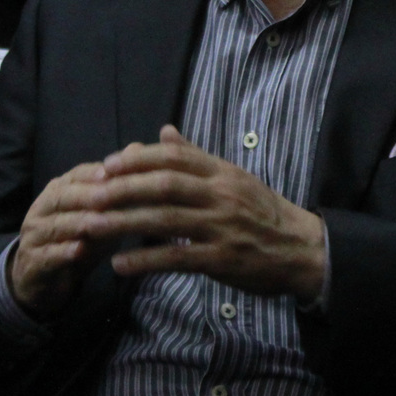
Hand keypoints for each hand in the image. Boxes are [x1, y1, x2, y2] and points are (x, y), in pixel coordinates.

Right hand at [8, 161, 116, 317]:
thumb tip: (138, 148)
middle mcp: (43, 209)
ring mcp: (34, 236)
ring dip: (77, 223)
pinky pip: (46, 255)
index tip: (113, 172)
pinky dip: (62, 253)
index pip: (75, 176)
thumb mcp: (99, 215)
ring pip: (55, 225)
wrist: (40, 278)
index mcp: (59, 192)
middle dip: (87, 195)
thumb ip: (115, 186)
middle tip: (110, 195)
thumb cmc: (77, 240)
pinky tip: (78, 251)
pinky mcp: (32, 263)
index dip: (93, 173)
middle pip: (62, 197)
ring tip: (99, 223)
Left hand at [75, 125, 327, 299]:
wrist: (303, 249)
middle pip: (165, 185)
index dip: (138, 159)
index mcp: (222, 173)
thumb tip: (165, 130)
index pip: (175, 157)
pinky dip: (145, 261)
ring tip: (92, 226)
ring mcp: (221, 227)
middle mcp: (221, 195)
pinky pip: (177, 258)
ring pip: (165, 219)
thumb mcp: (234, 178)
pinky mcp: (221, 259)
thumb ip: (197, 157)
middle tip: (92, 193)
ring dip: (124, 222)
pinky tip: (120, 265)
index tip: (108, 164)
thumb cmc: (263, 213)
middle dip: (124, 188)